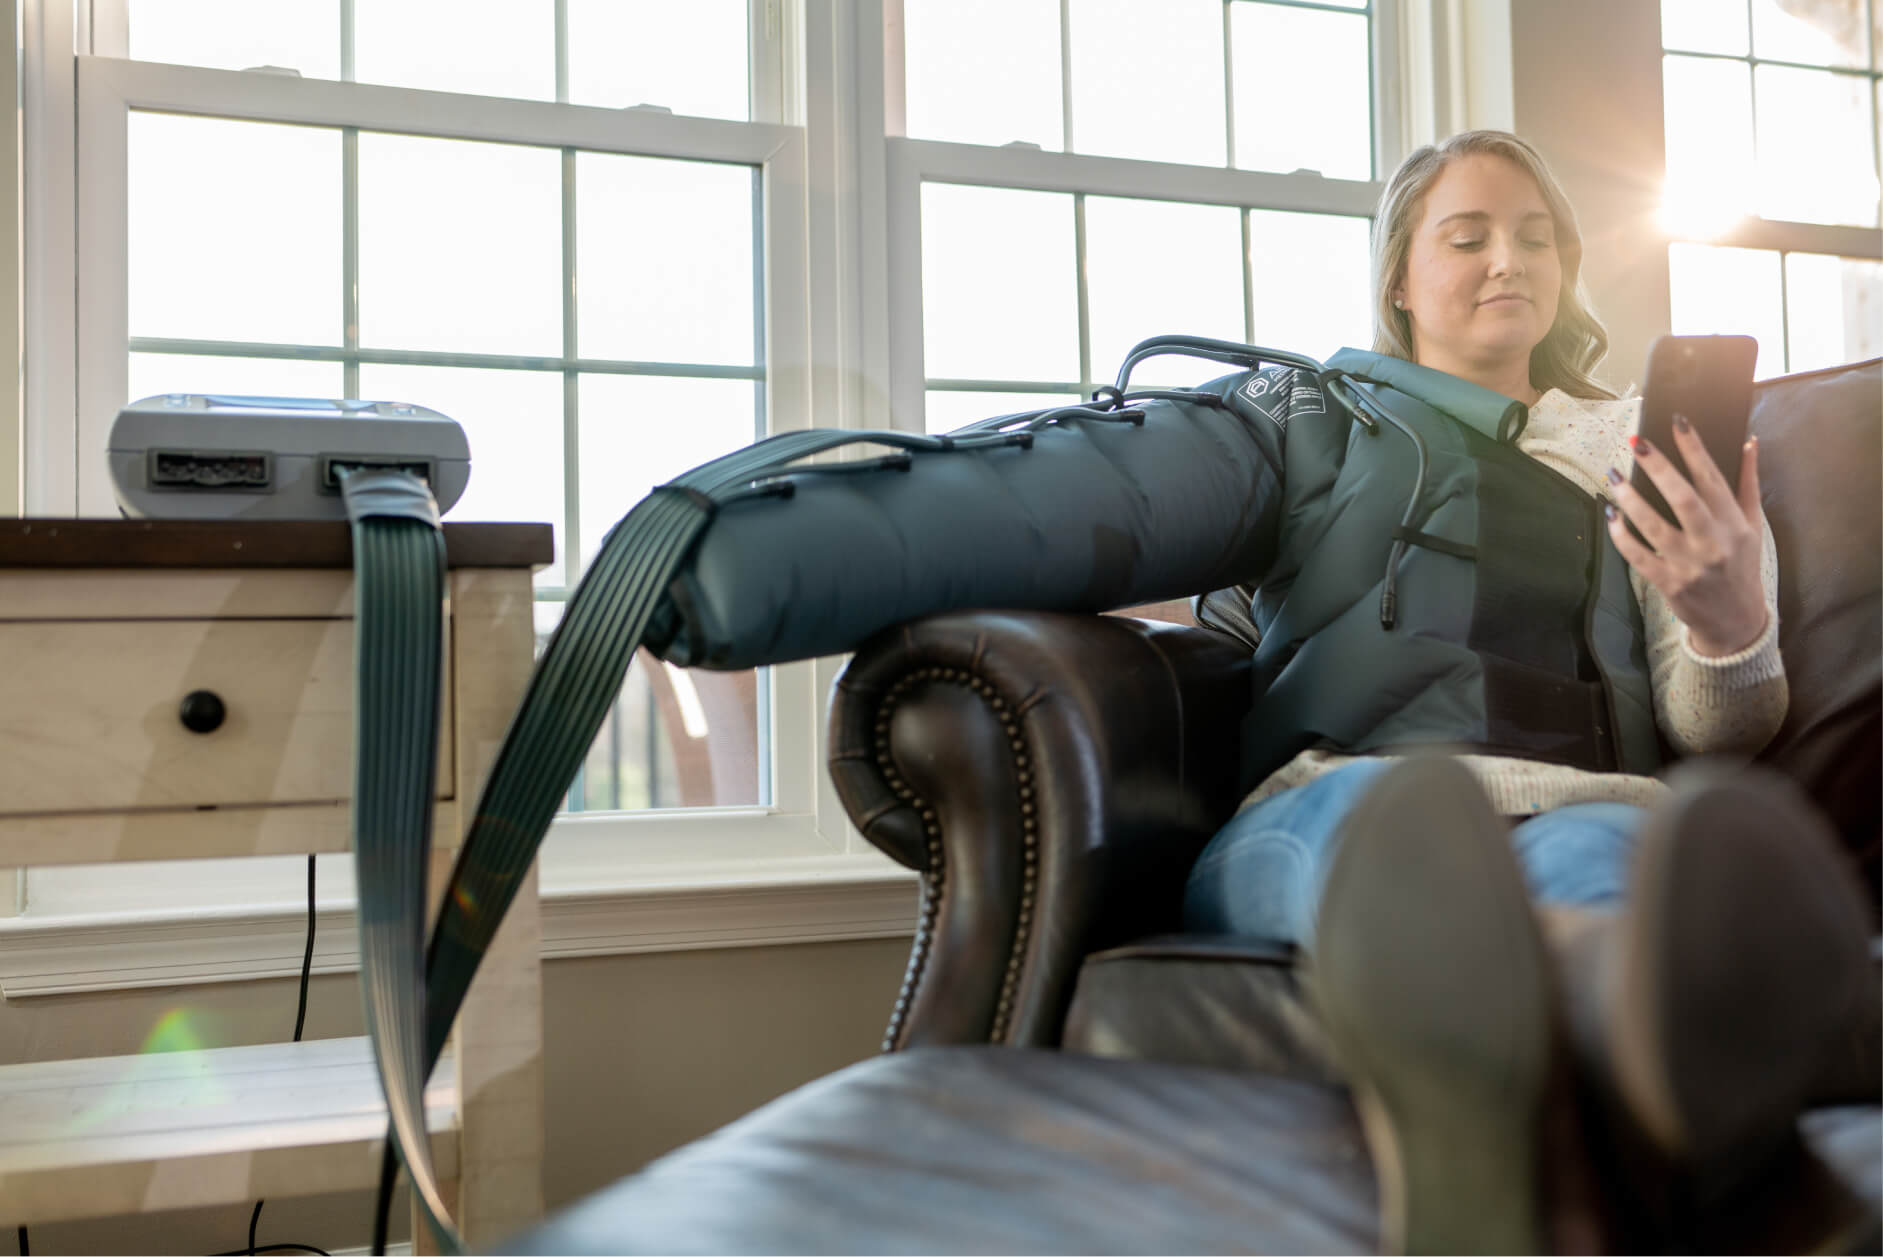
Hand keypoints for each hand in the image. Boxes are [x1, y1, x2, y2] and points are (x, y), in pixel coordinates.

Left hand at [1604, 416, 1766, 656]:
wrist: (1736, 621)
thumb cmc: (1742, 565)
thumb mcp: (1753, 525)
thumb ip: (1748, 483)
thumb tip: (1749, 441)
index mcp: (1734, 522)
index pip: (1712, 478)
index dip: (1694, 448)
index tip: (1677, 422)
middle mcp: (1713, 542)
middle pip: (1683, 498)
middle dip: (1659, 468)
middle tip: (1636, 442)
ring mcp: (1690, 564)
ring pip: (1654, 526)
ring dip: (1630, 499)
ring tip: (1612, 476)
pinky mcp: (1669, 583)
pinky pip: (1638, 556)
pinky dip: (1621, 536)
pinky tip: (1611, 515)